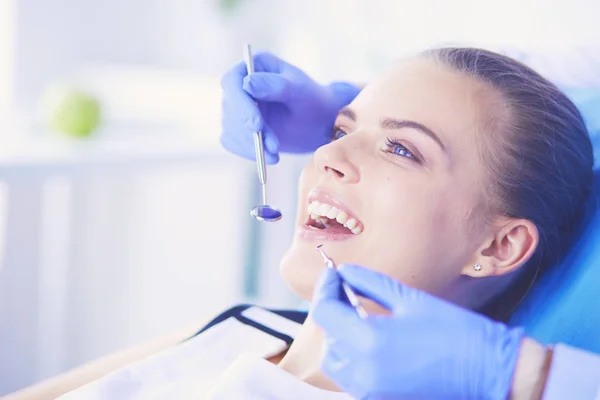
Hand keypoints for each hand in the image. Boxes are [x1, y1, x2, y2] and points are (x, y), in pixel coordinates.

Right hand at [219, 52, 359, 163]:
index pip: (232, 82)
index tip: (256, 125)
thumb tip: (247, 83)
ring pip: (231, 129)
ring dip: (252, 144)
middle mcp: (240, 85)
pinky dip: (249, 152)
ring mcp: (237, 108)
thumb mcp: (300, 90)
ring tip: (276, 151)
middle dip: (250, 131)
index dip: (240, 104)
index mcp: (254, 66)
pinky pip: (233, 142)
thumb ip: (275, 85)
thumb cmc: (312, 100)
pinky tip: (269, 156)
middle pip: (230, 109)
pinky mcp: (238, 129)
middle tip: (273, 146)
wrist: (319, 123)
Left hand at [311, 265, 524, 399]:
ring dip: (341, 335)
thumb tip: (344, 271)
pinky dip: (353, 356)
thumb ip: (369, 283)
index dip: (325, 287)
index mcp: (369, 341)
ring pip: (336, 360)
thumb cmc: (455, 331)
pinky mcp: (379, 398)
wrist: (489, 370)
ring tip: (361, 315)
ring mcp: (370, 391)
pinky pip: (351, 376)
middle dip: (333, 310)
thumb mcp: (409, 300)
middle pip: (327, 336)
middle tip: (348, 290)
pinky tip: (372, 338)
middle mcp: (363, 371)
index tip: (332, 273)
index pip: (324, 312)